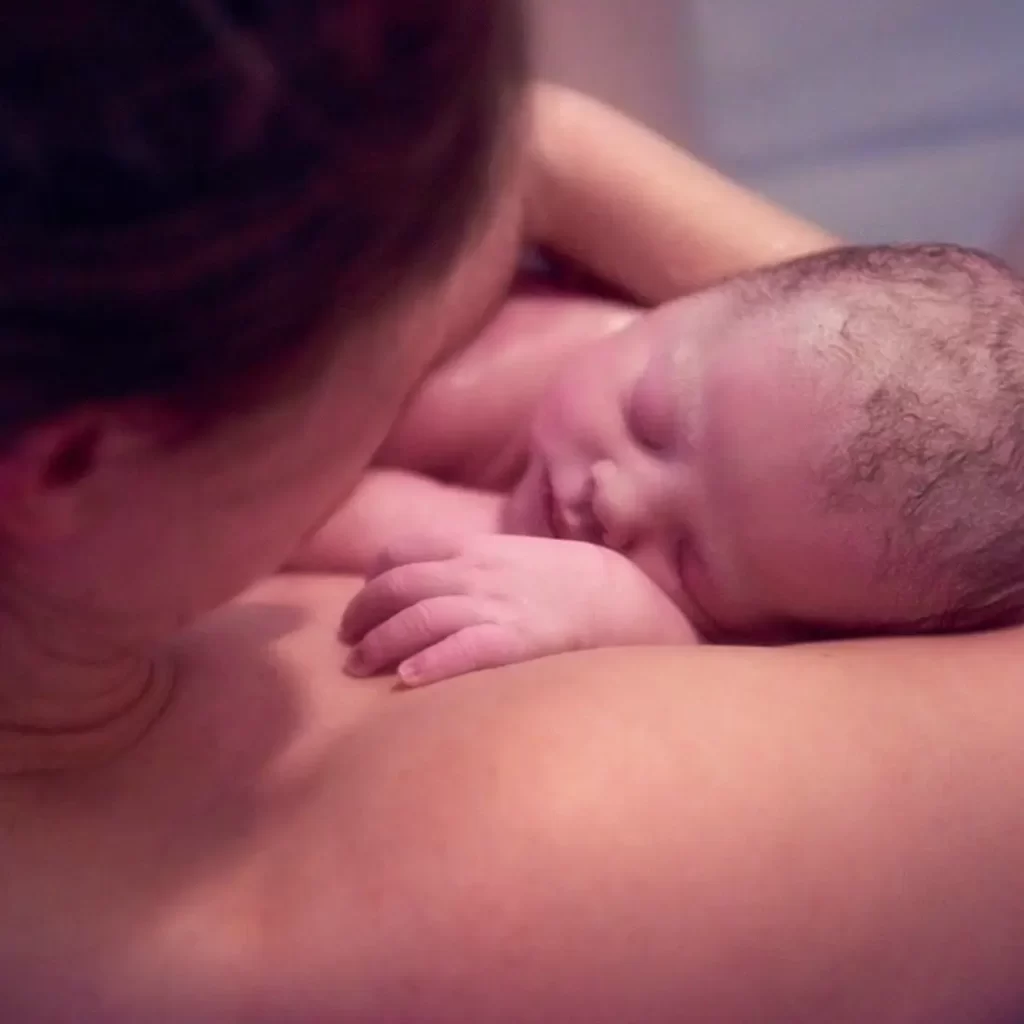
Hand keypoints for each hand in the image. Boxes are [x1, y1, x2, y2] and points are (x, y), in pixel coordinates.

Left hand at [340, 534, 695, 685]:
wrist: (625, 600)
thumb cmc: (573, 583)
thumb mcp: (519, 556)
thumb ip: (480, 563)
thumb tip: (443, 581)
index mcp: (478, 549)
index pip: (406, 551)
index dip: (375, 575)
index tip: (363, 598)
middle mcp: (477, 574)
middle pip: (399, 585)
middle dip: (363, 611)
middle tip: (346, 639)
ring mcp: (496, 606)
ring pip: (418, 617)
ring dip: (379, 641)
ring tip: (356, 665)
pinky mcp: (516, 642)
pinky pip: (463, 649)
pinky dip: (430, 662)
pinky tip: (406, 678)